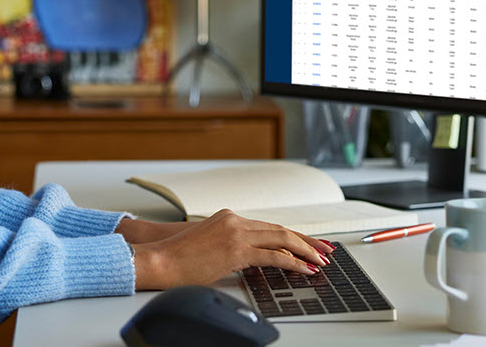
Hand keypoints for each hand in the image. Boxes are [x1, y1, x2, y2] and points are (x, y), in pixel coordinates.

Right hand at [131, 209, 335, 289]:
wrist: (159, 260)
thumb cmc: (179, 258)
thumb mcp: (210, 245)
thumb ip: (232, 246)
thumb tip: (252, 260)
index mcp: (230, 217)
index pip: (269, 225)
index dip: (292, 235)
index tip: (309, 243)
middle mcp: (235, 220)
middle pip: (280, 229)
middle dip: (306, 241)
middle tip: (325, 250)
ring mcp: (236, 232)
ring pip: (281, 238)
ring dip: (305, 251)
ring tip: (320, 261)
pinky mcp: (236, 249)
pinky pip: (273, 255)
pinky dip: (293, 262)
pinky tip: (304, 269)